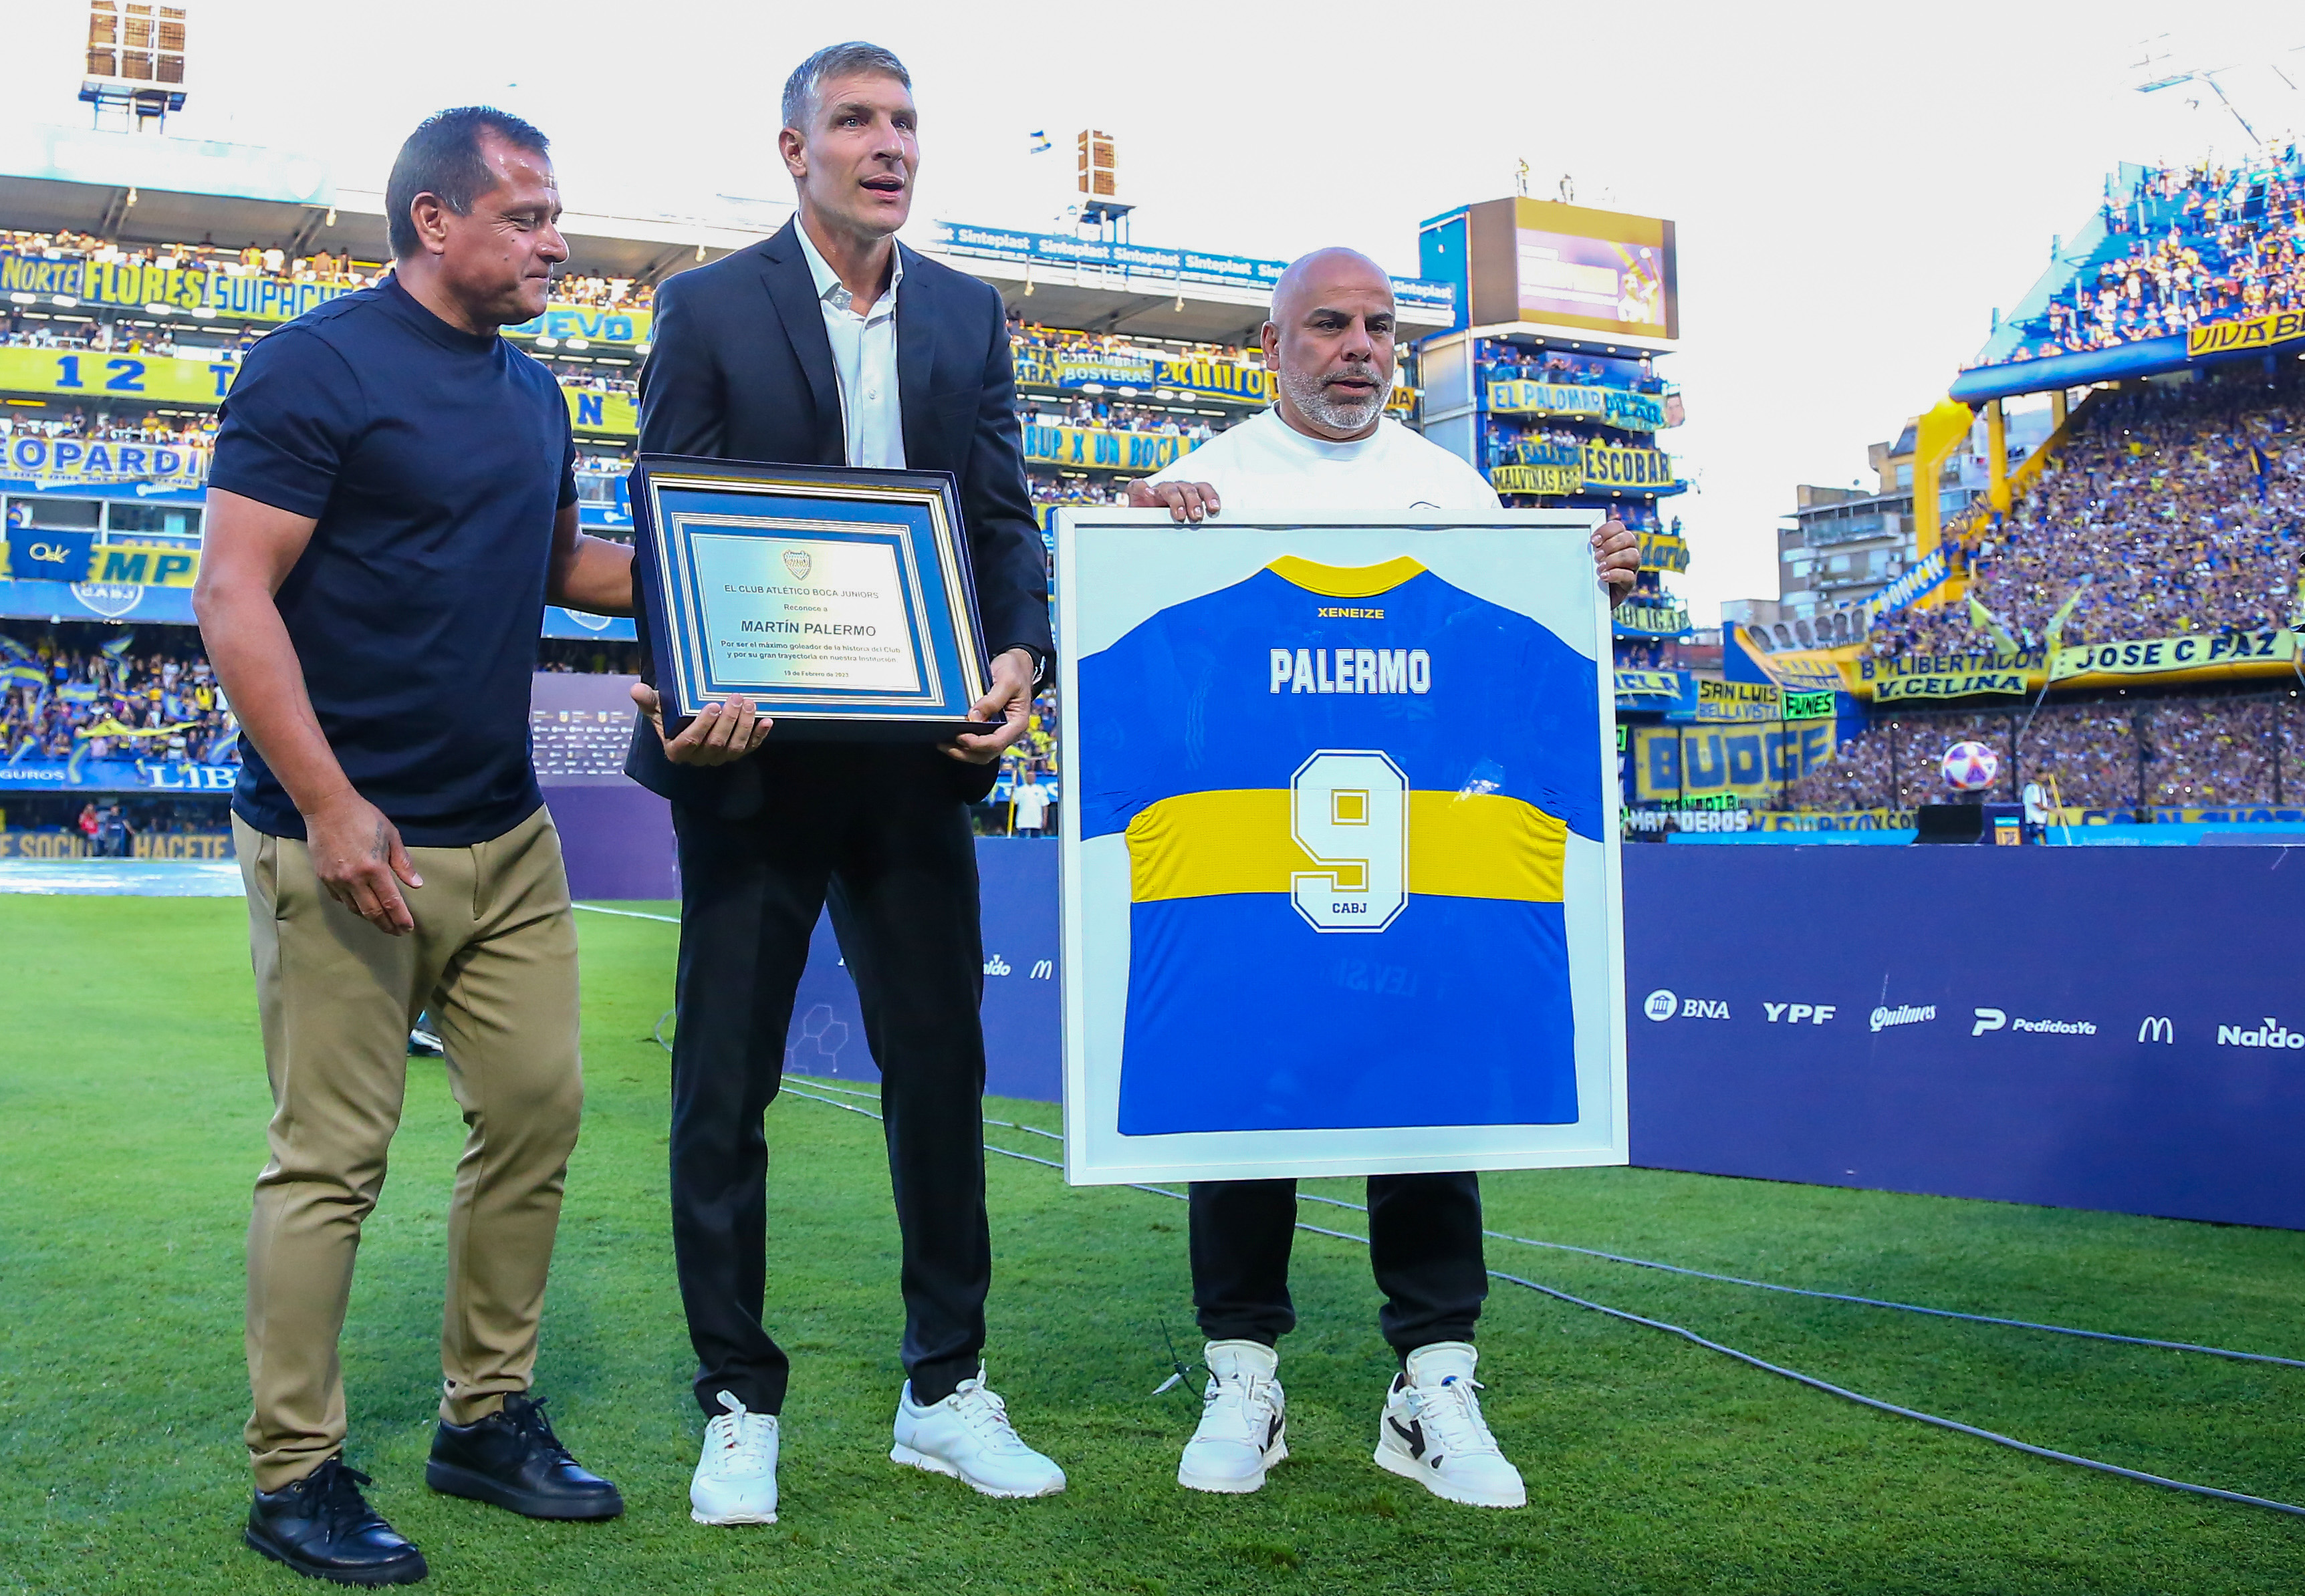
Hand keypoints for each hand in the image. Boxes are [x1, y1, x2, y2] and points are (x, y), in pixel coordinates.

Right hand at [303, 789, 419, 935]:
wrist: (327, 807)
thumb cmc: (364, 817)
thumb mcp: (391, 836)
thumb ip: (403, 863)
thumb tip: (416, 884)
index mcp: (374, 869)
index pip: (391, 902)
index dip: (401, 918)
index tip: (408, 928)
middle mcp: (354, 879)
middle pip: (373, 912)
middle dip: (387, 925)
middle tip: (397, 932)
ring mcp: (336, 880)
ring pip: (355, 909)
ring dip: (370, 918)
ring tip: (382, 922)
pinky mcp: (323, 877)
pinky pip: (340, 899)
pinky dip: (353, 906)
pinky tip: (362, 907)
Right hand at [633, 682, 771, 765]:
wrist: (687, 724)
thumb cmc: (671, 716)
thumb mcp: (658, 709)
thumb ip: (649, 701)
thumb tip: (636, 689)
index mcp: (677, 750)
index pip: (690, 741)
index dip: (702, 726)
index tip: (712, 706)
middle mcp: (699, 759)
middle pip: (716, 743)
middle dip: (728, 720)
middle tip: (735, 698)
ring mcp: (718, 758)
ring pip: (734, 747)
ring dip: (744, 725)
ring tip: (749, 703)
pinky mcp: (735, 754)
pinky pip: (749, 748)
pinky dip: (759, 736)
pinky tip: (767, 721)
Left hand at [941, 647, 1036, 764]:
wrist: (1017, 664)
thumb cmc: (1015, 671)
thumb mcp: (1007, 681)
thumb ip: (992, 700)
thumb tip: (974, 717)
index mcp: (1017, 723)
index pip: (996, 743)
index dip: (976, 743)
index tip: (960, 736)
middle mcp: (1009, 731)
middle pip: (986, 753)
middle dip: (965, 753)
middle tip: (945, 745)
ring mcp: (999, 731)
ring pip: (981, 753)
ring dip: (962, 752)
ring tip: (944, 744)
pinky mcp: (990, 728)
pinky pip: (977, 743)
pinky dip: (963, 745)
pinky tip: (950, 737)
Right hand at [1127, 477, 1220, 521]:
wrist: (1139, 523)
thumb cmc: (1164, 523)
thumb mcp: (1182, 524)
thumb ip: (1195, 523)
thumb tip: (1212, 532)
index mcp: (1187, 494)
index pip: (1202, 488)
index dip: (1210, 496)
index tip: (1214, 508)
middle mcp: (1174, 489)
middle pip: (1188, 488)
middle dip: (1194, 502)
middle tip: (1197, 516)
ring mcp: (1156, 490)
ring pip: (1169, 488)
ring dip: (1176, 500)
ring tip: (1179, 514)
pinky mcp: (1137, 492)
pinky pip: (1139, 485)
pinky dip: (1143, 488)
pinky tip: (1149, 494)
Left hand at [1592, 517, 1638, 607]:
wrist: (1589, 600)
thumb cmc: (1587, 576)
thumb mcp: (1584, 559)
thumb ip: (1584, 549)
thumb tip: (1573, 541)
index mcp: (1616, 542)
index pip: (1618, 527)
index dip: (1607, 530)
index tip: (1593, 541)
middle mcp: (1627, 552)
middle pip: (1629, 538)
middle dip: (1611, 545)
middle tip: (1596, 555)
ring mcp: (1630, 568)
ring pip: (1633, 556)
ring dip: (1614, 559)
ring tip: (1599, 567)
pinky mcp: (1628, 584)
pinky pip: (1629, 576)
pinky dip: (1615, 574)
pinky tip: (1603, 576)